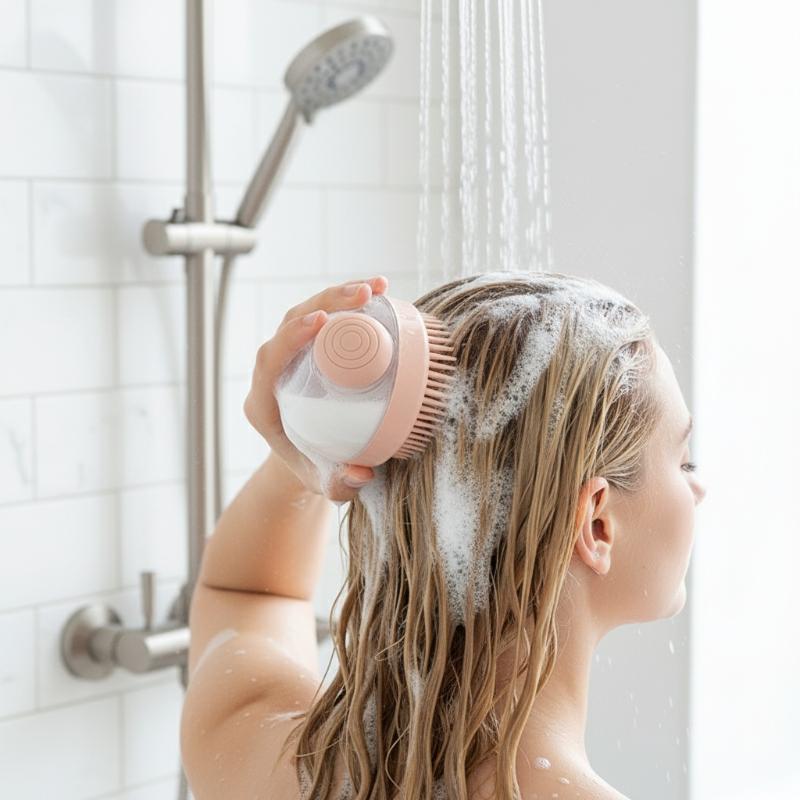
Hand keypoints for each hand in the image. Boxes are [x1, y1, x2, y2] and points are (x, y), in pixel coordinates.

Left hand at [243, 275, 388, 502]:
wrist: (314, 460)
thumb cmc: (317, 471)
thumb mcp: (327, 484)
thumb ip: (340, 484)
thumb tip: (361, 473)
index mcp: (263, 403)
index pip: (268, 360)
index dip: (290, 337)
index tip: (320, 323)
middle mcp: (273, 373)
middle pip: (289, 324)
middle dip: (324, 304)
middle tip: (362, 295)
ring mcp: (292, 356)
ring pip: (307, 312)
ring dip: (338, 296)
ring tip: (377, 287)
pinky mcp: (312, 348)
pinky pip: (327, 317)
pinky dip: (350, 303)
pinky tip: (381, 292)